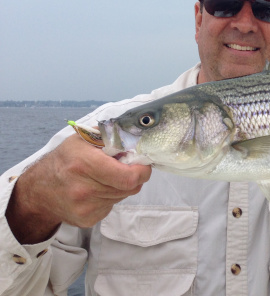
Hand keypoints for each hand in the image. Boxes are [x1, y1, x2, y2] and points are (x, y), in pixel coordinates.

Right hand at [6, 134, 151, 243]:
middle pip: (130, 187)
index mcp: (84, 164)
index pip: (128, 177)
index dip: (142, 171)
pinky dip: (111, 197)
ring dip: (121, 186)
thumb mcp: (83, 139)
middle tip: (126, 167)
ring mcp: (85, 208)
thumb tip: (136, 141)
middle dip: (134, 176)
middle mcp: (84, 189)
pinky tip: (97, 189)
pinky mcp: (87, 220)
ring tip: (105, 177)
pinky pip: (112, 206)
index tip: (142, 164)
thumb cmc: (64, 160)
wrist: (39, 191)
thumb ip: (111, 137)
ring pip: (123, 196)